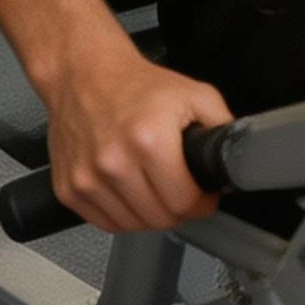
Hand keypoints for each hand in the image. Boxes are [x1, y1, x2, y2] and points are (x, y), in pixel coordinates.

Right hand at [44, 47, 229, 231]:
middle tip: (187, 196)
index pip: (182, 201)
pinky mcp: (68, 190)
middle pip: (158, 218)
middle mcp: (114, 164)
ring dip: (152, 217)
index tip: (207, 198)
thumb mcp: (196, 95)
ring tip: (162, 193)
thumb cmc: (139, 86)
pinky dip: (124, 217)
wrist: (87, 78)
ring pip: (131, 226)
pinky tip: (136, 196)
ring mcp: (87, 180)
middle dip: (181, 211)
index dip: (203, 204)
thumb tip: (235, 162)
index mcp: (149, 140)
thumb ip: (222, 127)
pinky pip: (104, 223)